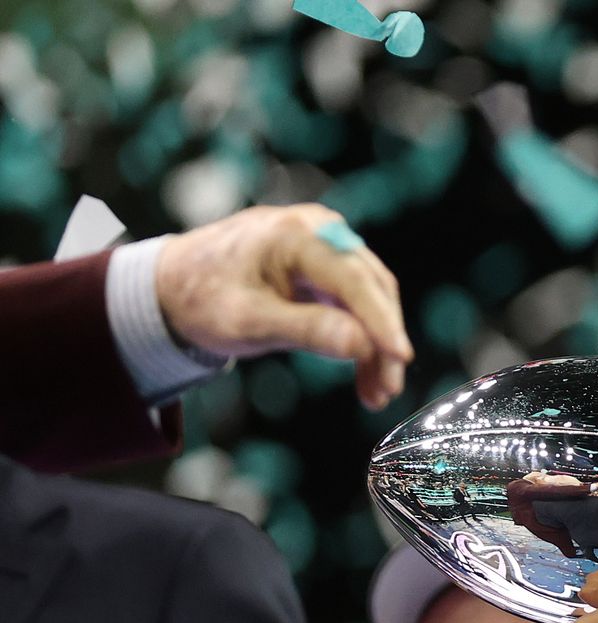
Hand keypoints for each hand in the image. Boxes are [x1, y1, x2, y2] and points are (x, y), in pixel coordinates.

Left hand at [153, 203, 413, 408]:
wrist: (171, 285)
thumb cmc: (202, 299)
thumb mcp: (248, 322)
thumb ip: (306, 331)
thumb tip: (361, 346)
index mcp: (294, 234)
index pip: (355, 280)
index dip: (382, 322)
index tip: (400, 358)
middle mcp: (318, 228)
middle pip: (371, 288)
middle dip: (382, 342)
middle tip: (387, 389)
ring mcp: (324, 241)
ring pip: (370, 296)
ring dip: (375, 344)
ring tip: (375, 392)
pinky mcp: (324, 262)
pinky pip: (355, 299)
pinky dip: (361, 336)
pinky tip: (362, 372)